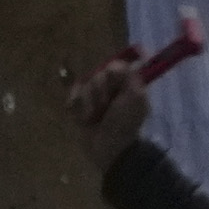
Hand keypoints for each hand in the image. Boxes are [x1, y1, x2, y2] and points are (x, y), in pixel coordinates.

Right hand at [67, 53, 153, 169]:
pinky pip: (72, 97)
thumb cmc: (124, 124)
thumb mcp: (135, 99)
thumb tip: (126, 60)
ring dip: (88, 103)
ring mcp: (95, 98)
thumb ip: (131, 77)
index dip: (110, 75)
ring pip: (82, 86)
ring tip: (95, 118)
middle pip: (96, 75)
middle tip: (106, 107)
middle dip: (98, 92)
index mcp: (126, 86)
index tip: (114, 85)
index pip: (113, 67)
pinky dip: (76, 107)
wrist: (109, 148)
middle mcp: (111, 89)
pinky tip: (83, 118)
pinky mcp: (80, 108)